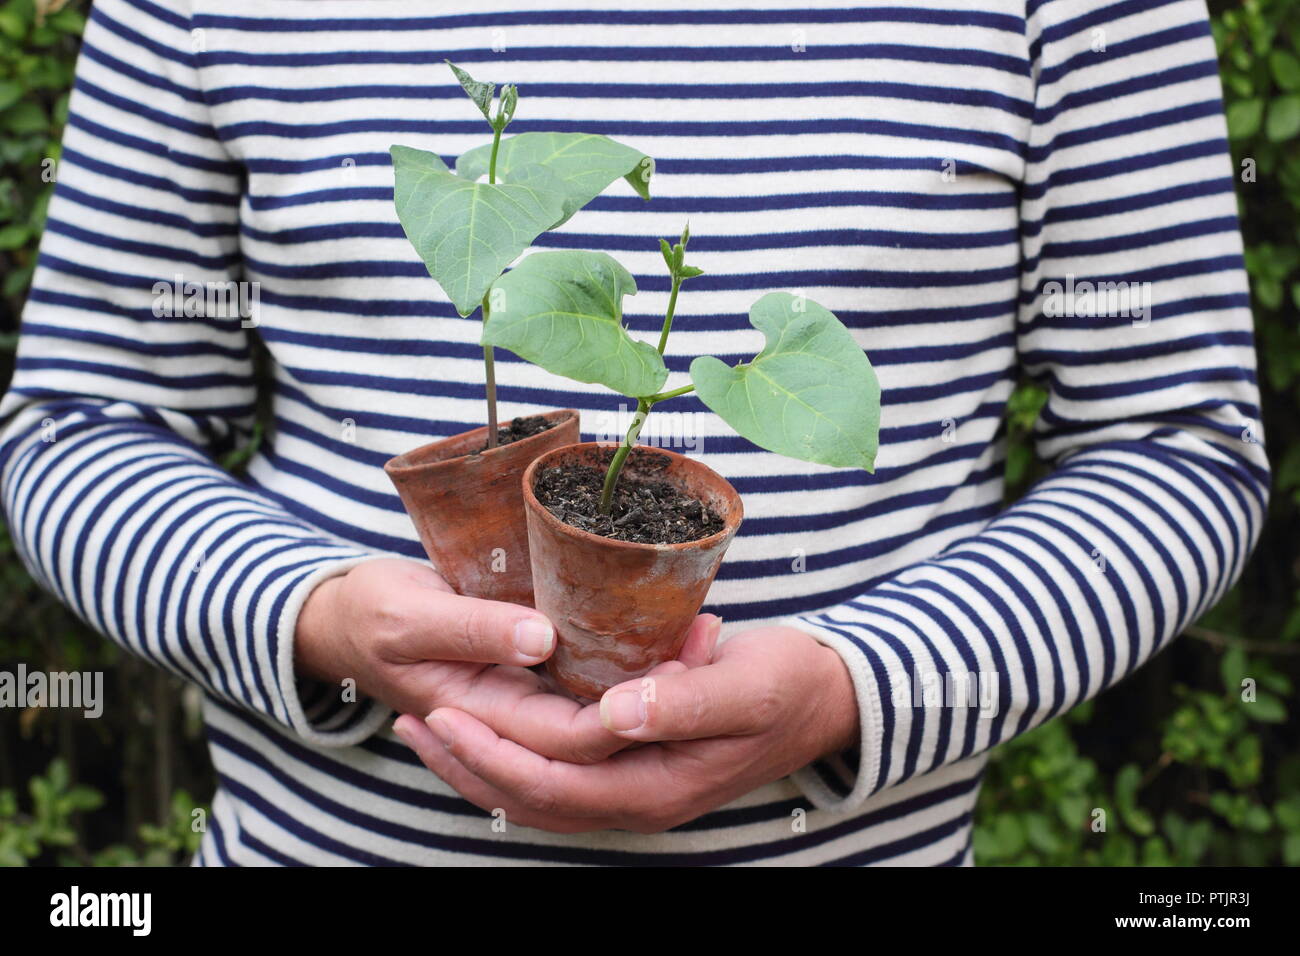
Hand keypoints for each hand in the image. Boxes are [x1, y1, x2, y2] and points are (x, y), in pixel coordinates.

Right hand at [295, 558, 719, 762]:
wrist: (340, 616)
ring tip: (701, 637)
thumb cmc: (367, 612)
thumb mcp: (408, 615)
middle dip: (655, 699)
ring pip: (595, 713)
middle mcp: (507, 718)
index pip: (569, 737)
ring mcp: (517, 701)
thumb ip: (471, 628)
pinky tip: (661, 635)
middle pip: (596, 734)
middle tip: (707, 645)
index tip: (676, 669)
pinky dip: (623, 670)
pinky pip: (581, 689)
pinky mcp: (523, 676)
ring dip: (648, 685)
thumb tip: (540, 638)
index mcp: (480, 714)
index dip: (625, 712)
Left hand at [392, 625, 857, 832]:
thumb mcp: (744, 686)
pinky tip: (487, 728)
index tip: (445, 712)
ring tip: (424, 732)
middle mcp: (637, 798)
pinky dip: (512, 757)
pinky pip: (557, 776)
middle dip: (467, 764)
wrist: (825, 697)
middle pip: (531, 798)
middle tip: (410, 722)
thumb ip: (683, 702)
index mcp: (656, 784)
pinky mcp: (634, 767)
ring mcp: (634, 788)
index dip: (494, 753)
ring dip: (479, 766)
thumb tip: (617, 714)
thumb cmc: (786, 683)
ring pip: (538, 793)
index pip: (553, 783)